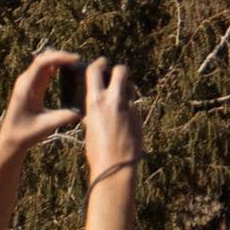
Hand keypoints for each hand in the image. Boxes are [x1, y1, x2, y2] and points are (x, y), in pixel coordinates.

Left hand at [0, 55, 82, 156]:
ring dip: (59, 59)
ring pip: (45, 62)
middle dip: (62, 55)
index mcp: (26, 87)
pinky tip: (68, 70)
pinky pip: (45, 70)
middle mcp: (26, 81)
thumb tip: (84, 110)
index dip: (60, 57)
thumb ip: (65, 117)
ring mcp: (28, 83)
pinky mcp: (32, 87)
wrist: (11, 141)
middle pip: (44, 57)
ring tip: (76, 64)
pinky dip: (57, 66)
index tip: (76, 59)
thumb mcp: (47, 126)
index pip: (42, 62)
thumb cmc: (25, 134)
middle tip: (79, 61)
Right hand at [80, 63, 143, 182]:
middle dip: (118, 70)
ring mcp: (130, 106)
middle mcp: (114, 100)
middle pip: (121, 70)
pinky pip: (135, 103)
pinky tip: (125, 118)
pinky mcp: (140, 114)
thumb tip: (97, 105)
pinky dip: (130, 106)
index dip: (98, 64)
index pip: (95, 71)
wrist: (116, 166)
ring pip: (131, 86)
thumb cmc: (97, 151)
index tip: (101, 63)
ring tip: (120, 98)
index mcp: (96, 101)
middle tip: (114, 75)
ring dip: (126, 88)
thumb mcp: (89, 126)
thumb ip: (95, 111)